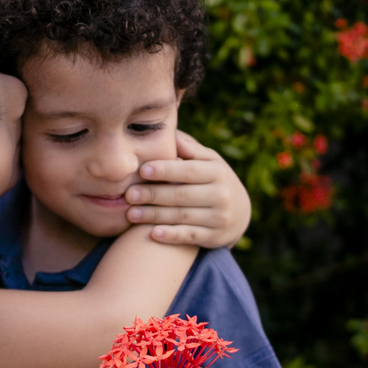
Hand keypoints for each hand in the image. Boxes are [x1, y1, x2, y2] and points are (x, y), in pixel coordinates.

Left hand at [126, 131, 250, 247]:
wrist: (240, 213)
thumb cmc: (213, 179)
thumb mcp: (209, 161)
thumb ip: (189, 149)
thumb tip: (168, 130)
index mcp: (217, 171)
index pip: (188, 170)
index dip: (166, 170)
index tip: (142, 170)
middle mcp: (221, 195)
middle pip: (181, 195)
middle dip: (153, 194)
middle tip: (128, 194)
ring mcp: (219, 218)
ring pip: (182, 216)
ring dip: (154, 216)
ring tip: (130, 214)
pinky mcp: (214, 237)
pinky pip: (190, 236)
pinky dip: (172, 236)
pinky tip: (153, 234)